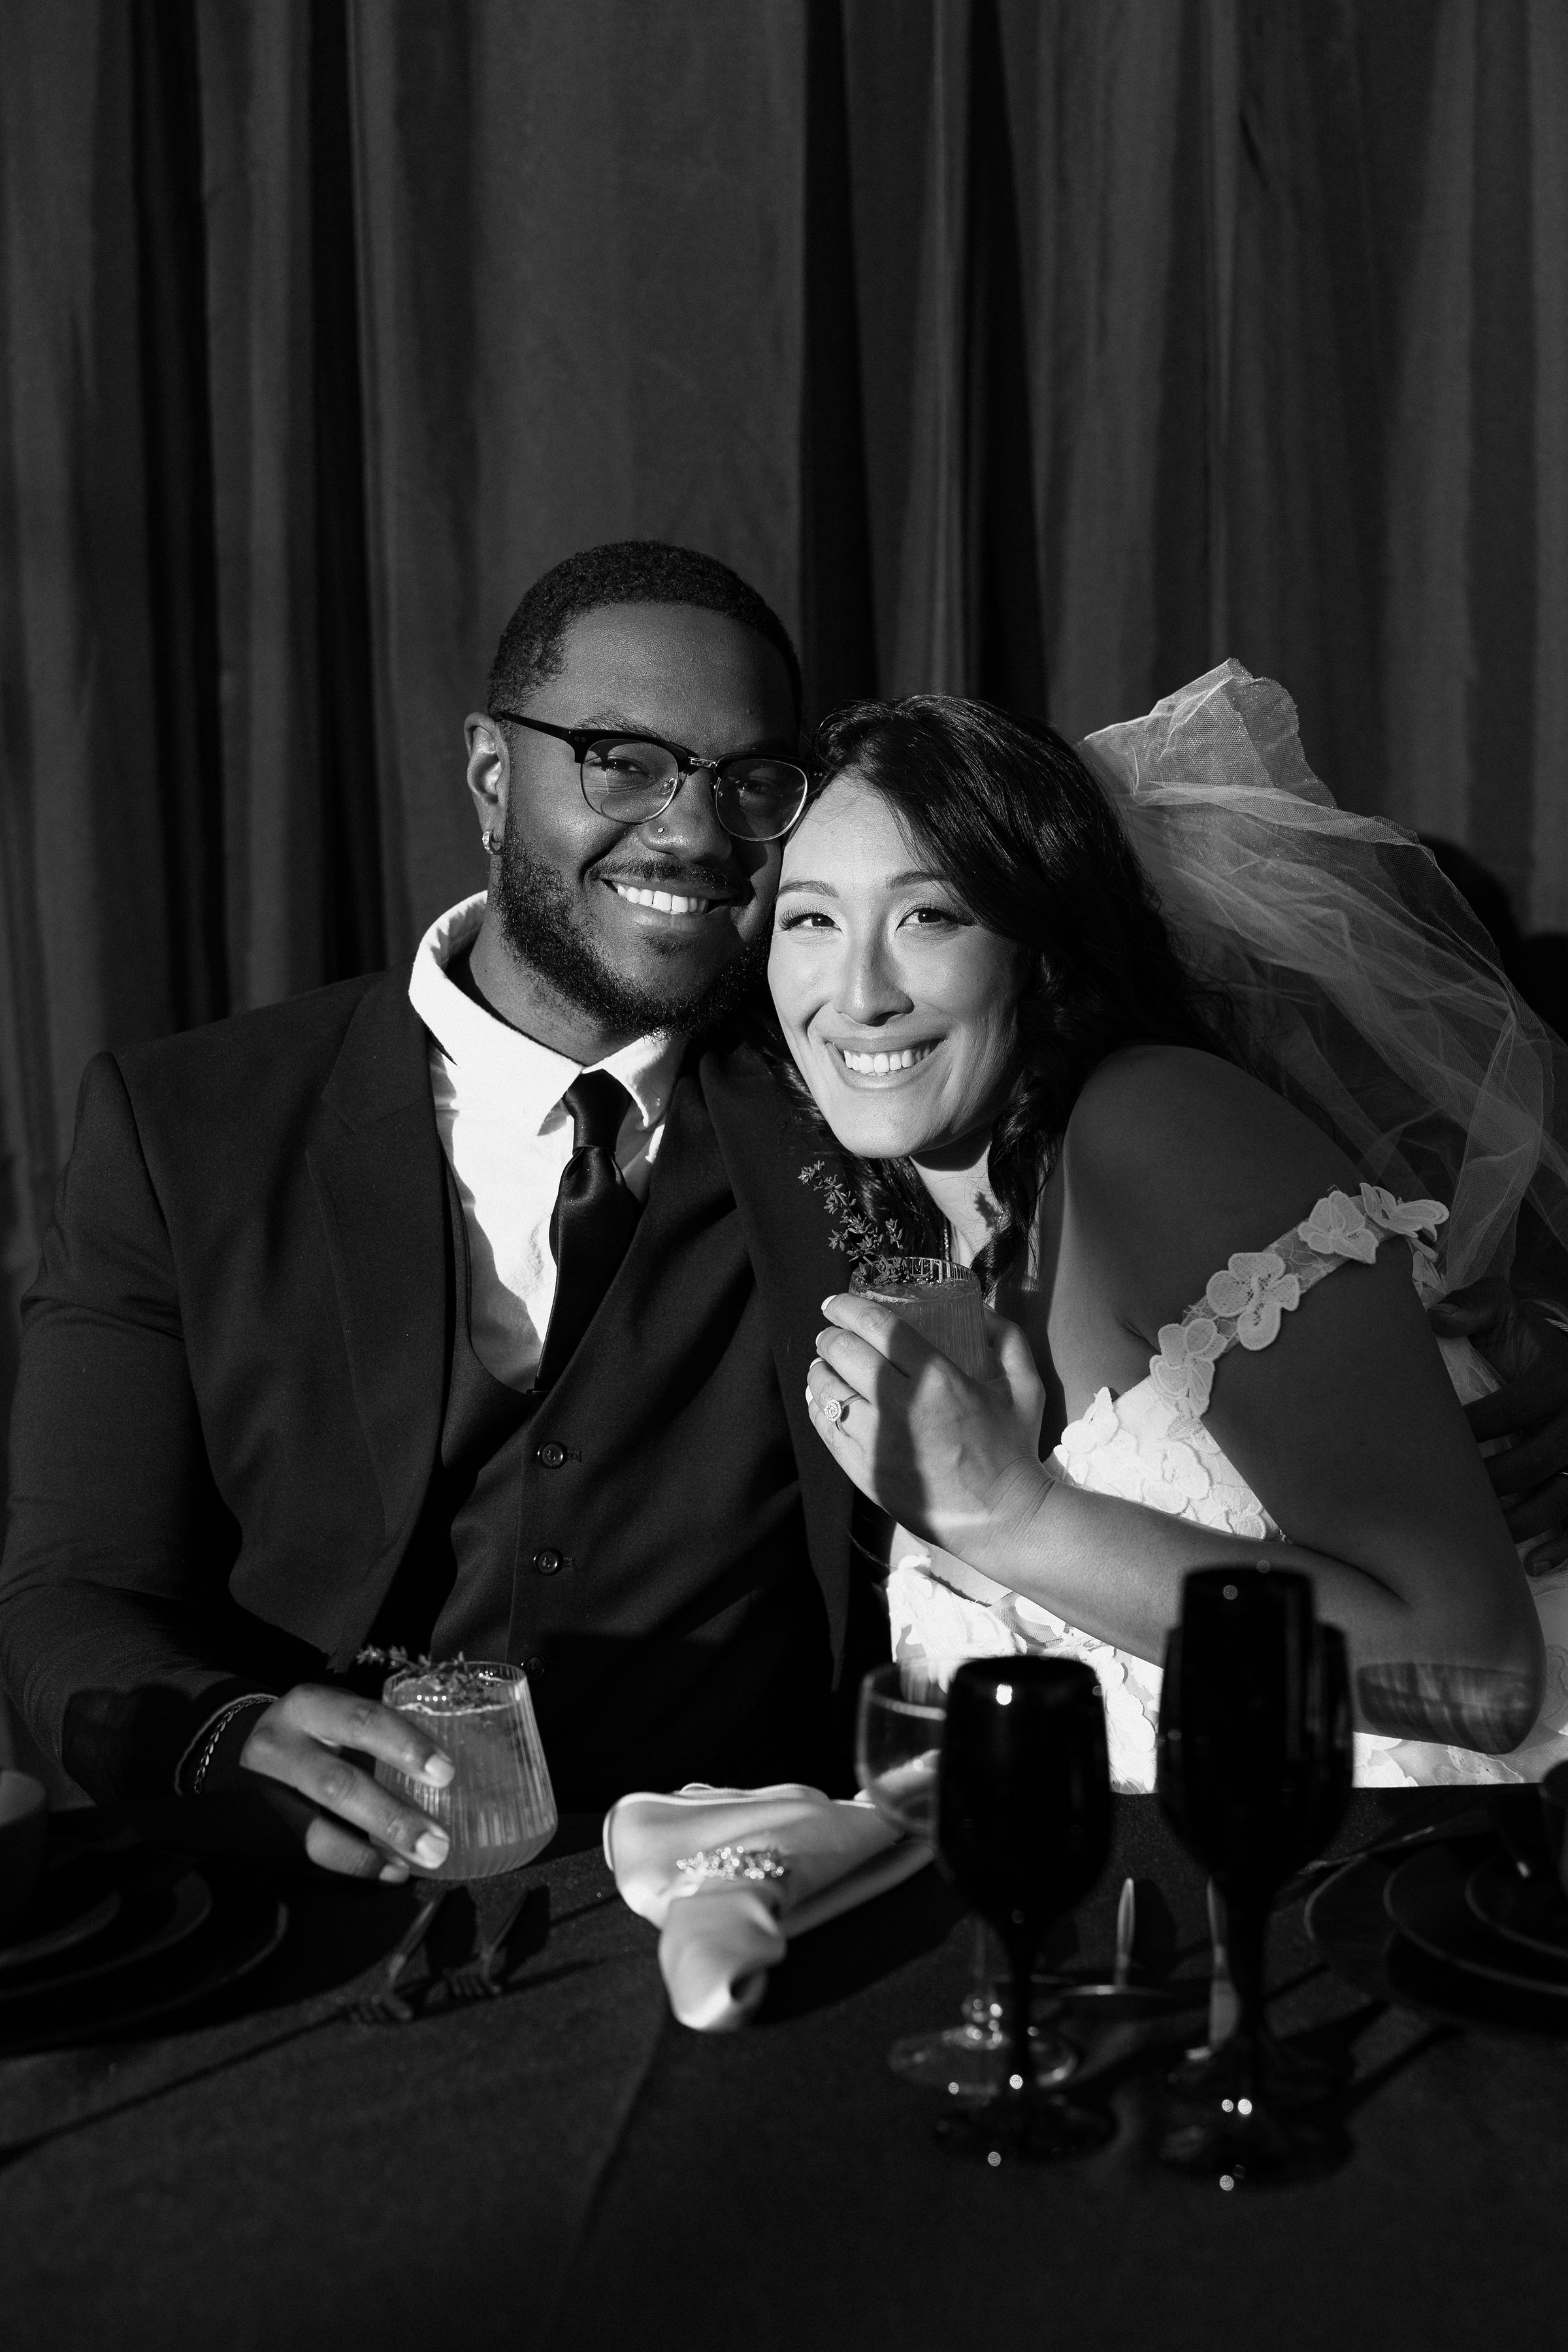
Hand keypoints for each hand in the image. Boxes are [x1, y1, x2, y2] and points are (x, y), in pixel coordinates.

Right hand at [239, 1685, 455, 1880]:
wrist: (251, 1749)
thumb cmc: (318, 1731)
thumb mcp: (339, 1715)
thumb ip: (382, 1735)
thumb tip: (451, 1771)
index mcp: (310, 1706)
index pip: (362, 1720)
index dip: (404, 1746)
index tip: (446, 1773)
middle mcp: (279, 1746)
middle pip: (337, 1785)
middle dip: (392, 1817)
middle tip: (437, 1842)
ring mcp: (265, 1794)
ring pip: (316, 1831)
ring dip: (371, 1853)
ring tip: (415, 1864)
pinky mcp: (264, 1830)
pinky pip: (309, 1855)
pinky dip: (355, 1865)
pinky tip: (390, 1872)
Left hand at [806, 1296, 1049, 1573]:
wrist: (1000, 1518)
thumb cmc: (1013, 1450)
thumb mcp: (1026, 1387)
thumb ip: (1007, 1340)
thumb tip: (981, 1310)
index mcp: (938, 1379)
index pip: (877, 1328)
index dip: (848, 1308)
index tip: (836, 1303)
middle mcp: (901, 1407)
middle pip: (845, 1354)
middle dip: (830, 1336)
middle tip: (830, 1333)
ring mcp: (877, 1441)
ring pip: (828, 1391)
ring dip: (819, 1369)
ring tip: (823, 1365)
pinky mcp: (863, 1471)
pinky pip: (825, 1429)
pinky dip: (818, 1406)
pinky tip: (822, 1399)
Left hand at [1428, 1278, 1567, 1567]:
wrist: (1566, 1352)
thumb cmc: (1525, 1337)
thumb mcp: (1505, 1310)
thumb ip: (1473, 1307)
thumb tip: (1436, 1318)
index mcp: (1559, 1376)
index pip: (1519, 1406)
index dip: (1479, 1425)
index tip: (1440, 1440)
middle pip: (1540, 1458)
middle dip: (1496, 1479)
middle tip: (1451, 1493)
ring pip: (1563, 1495)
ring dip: (1523, 1520)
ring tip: (1483, 1536)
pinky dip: (1563, 1544)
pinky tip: (1532, 1562)